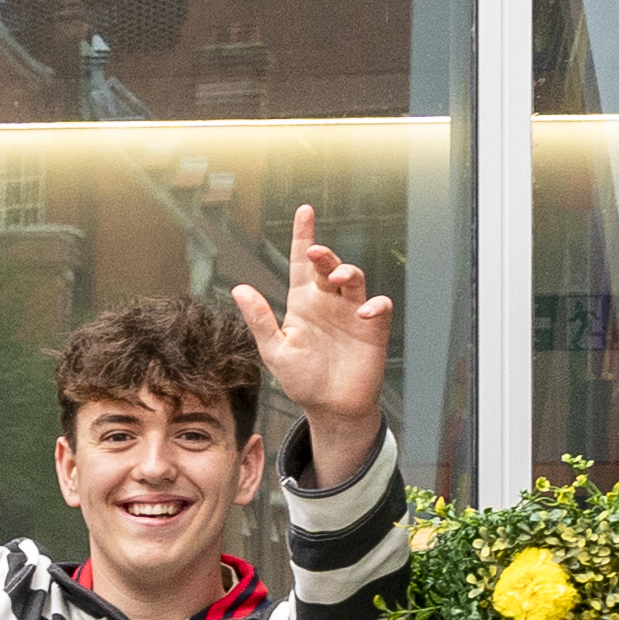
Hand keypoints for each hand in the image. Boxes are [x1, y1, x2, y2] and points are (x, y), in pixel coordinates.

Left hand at [232, 202, 395, 488]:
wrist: (331, 408)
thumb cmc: (303, 379)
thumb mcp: (276, 350)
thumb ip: (260, 320)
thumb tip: (239, 289)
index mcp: (303, 302)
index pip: (303, 263)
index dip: (304, 236)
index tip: (304, 211)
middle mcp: (329, 302)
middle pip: (328, 266)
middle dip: (324, 255)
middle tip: (316, 253)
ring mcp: (352, 313)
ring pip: (354, 279)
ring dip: (347, 272)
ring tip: (336, 278)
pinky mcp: (373, 329)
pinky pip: (379, 306)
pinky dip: (375, 304)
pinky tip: (364, 312)